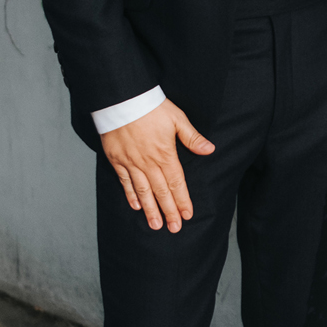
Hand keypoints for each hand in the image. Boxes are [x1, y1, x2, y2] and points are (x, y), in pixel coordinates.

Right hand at [101, 100, 214, 232]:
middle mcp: (148, 163)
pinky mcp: (117, 160)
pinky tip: (136, 206)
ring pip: (143, 191)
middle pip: (161, 192)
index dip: (182, 200)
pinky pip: (125, 182)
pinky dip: (131, 195)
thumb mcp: (177, 118)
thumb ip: (192, 137)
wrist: (121, 98)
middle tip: (174, 228)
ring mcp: (131, 163)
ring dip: (150, 210)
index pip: (177, 183)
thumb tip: (209, 150)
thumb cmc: (151, 106)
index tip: (187, 215)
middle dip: (169, 212)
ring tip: (156, 225)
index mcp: (165, 154)